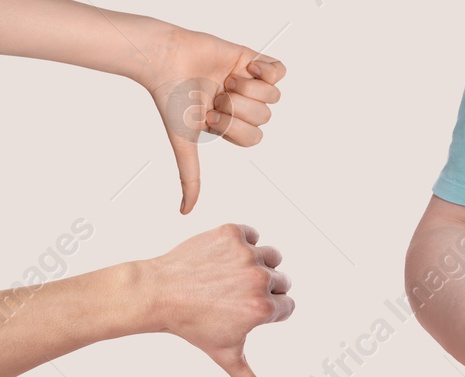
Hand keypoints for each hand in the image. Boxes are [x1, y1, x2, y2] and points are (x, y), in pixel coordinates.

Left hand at [136, 224, 294, 376]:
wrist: (156, 293)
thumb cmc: (192, 327)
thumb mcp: (225, 355)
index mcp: (262, 309)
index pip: (285, 306)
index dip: (265, 312)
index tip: (238, 313)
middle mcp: (258, 279)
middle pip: (280, 281)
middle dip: (261, 289)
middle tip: (230, 297)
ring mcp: (245, 254)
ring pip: (271, 257)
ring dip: (257, 265)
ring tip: (228, 277)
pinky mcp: (232, 233)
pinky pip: (252, 235)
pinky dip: (241, 244)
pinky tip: (221, 260)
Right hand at [137, 28, 285, 213]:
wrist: (165, 58)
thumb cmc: (171, 99)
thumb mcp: (185, 142)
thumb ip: (190, 175)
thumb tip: (185, 212)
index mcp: (231, 125)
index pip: (255, 138)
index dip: (235, 128)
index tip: (210, 116)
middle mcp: (242, 105)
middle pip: (265, 118)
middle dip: (238, 109)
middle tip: (215, 96)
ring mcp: (250, 82)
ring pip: (274, 97)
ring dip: (248, 90)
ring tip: (225, 81)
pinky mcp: (253, 59)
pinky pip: (281, 71)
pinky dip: (265, 71)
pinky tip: (244, 67)